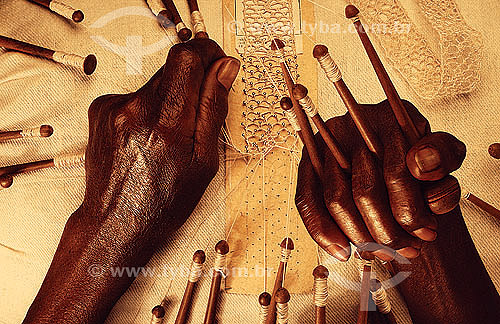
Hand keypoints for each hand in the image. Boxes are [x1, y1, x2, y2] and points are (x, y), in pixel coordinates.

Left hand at [23, 38, 239, 323]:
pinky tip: (149, 135)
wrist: (116, 222)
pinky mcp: (101, 110)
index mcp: (168, 123)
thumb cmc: (165, 201)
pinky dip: (149, 107)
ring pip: (155, 81)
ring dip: (171, 96)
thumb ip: (214, 107)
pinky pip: (136, 94)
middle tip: (197, 113)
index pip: (187, 57)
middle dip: (192, 80)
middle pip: (173, 66)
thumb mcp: (204, 160)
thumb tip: (225, 68)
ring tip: (170, 134)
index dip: (206, 52)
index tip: (216, 62)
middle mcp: (136, 109)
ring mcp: (113, 108)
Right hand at [295, 99, 465, 260]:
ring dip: (361, 237)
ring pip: (336, 200)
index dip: (412, 210)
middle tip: (407, 252)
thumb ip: (445, 157)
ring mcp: (325, 145)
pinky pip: (306, 201)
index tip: (428, 233)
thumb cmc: (418, 156)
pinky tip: (342, 252)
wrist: (392, 154)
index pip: (396, 171)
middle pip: (364, 190)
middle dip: (388, 232)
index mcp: (387, 116)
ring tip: (383, 254)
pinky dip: (322, 232)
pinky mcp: (308, 164)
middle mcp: (350, 126)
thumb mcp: (442, 152)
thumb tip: (421, 165)